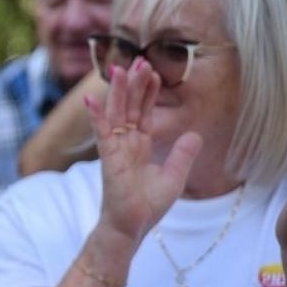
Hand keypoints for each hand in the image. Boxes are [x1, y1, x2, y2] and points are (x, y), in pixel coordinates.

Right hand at [86, 59, 201, 243]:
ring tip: (119, 68)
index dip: (149, 92)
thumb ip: (183, 154)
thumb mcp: (174, 176)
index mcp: (141, 145)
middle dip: (134, 84)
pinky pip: (102, 132)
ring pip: (116, 113)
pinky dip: (97, 116)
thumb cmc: (147, 206)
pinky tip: (92, 99)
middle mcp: (126, 143)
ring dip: (117, 91)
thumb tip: (195, 133)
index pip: (144, 112)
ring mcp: (115, 149)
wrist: (133, 226)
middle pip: (130, 106)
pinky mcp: (108, 157)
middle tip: (139, 60)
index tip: (153, 71)